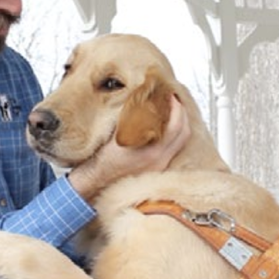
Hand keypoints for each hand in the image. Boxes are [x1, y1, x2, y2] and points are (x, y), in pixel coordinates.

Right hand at [68, 95, 189, 200]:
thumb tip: (143, 101)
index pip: (175, 125)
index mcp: (151, 152)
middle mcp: (159, 161)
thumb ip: (133, 120)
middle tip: (174, 100)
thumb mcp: (116, 135)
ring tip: (171, 112)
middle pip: (183, 134)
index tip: (170, 95)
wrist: (95, 183)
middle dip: (182, 114)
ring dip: (179, 125)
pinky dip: (173, 137)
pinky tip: (163, 129)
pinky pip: (172, 150)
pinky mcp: (156, 171)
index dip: (176, 107)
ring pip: (180, 143)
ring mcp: (159, 167)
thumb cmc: (101, 160)